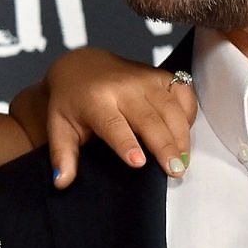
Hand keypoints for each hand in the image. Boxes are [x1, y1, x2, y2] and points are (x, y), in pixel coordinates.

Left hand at [39, 48, 196, 187]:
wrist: (81, 65)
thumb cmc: (71, 102)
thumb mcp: (59, 127)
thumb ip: (62, 155)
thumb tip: (61, 182)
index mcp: (95, 100)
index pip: (113, 124)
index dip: (127, 143)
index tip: (139, 163)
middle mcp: (123, 86)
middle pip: (149, 120)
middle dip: (165, 146)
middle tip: (176, 171)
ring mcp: (145, 78)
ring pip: (171, 109)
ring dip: (181, 136)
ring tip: (183, 162)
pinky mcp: (160, 75)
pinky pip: (183, 93)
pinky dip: (188, 114)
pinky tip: (184, 135)